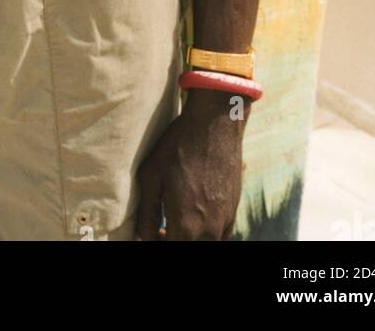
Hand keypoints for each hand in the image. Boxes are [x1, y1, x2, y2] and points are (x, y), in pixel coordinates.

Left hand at [135, 89, 247, 239]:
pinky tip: (194, 216)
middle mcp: (209, 230)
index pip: (168, 249)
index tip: (149, 234)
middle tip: (159, 230)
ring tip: (175, 223)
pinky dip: (205, 233)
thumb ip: (146, 214)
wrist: (215, 125)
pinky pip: (220, 235)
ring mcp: (225, 222)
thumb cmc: (178, 147)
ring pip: (206, 243)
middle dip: (171, 240)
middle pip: (188, 247)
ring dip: (189, 238)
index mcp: (186, 226)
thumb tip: (141, 237)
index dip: (155, 242)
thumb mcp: (151, 177)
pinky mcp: (233, 211)